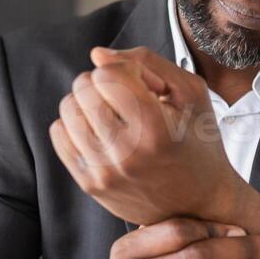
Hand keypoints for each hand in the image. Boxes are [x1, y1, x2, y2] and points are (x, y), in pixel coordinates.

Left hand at [50, 47, 239, 226]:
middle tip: (129, 98)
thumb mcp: (191, 93)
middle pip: (83, 87)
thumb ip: (148, 62)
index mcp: (156, 129)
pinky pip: (59, 135)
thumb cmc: (198, 142)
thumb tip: (97, 55)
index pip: (107, 74)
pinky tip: (102, 131)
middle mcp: (126, 153)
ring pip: (68, 109)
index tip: (146, 85)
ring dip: (88, 102)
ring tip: (115, 113)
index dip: (126, 69)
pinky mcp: (90, 184)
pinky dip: (76, 125)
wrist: (200, 203)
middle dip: (104, 82)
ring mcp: (104, 172)